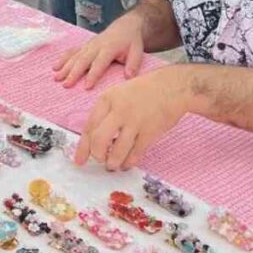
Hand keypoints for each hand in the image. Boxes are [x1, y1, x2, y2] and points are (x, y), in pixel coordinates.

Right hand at [53, 12, 144, 89]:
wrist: (125, 26)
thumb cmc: (131, 41)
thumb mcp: (137, 51)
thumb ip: (133, 64)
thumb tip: (128, 77)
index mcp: (109, 47)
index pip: (99, 63)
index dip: (93, 75)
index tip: (86, 87)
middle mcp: (96, 45)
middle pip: (83, 60)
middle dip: (73, 73)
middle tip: (65, 85)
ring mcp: (89, 44)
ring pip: (75, 56)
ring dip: (65, 67)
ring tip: (56, 78)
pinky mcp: (85, 45)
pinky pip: (72, 51)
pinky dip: (63, 59)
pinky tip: (55, 67)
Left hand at [73, 67, 189, 170]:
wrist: (172, 86)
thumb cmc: (144, 91)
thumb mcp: (119, 93)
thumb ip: (106, 113)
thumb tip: (94, 139)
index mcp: (107, 99)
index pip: (89, 127)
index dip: (83, 147)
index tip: (79, 160)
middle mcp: (119, 111)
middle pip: (99, 141)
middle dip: (97, 156)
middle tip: (100, 160)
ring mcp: (135, 122)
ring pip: (117, 151)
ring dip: (113, 163)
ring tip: (113, 165)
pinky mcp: (149, 132)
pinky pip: (135, 153)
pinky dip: (128, 162)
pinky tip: (127, 163)